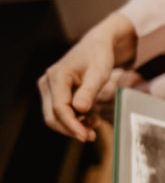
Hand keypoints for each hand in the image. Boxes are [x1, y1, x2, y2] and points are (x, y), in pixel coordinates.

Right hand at [38, 13, 136, 141]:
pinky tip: (90, 118)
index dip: (72, 125)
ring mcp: (49, 87)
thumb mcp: (99, 72)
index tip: (86, 136)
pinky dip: (74, 118)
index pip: (60, 109)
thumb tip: (79, 109)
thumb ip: (89, 90)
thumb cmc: (99, 56)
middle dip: (71, 129)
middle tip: (91, 136)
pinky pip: (60, 111)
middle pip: (53, 116)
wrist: (97, 45)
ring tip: (94, 125)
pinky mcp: (54, 91)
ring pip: (55, 116)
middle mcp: (47, 82)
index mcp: (57, 77)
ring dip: (73, 125)